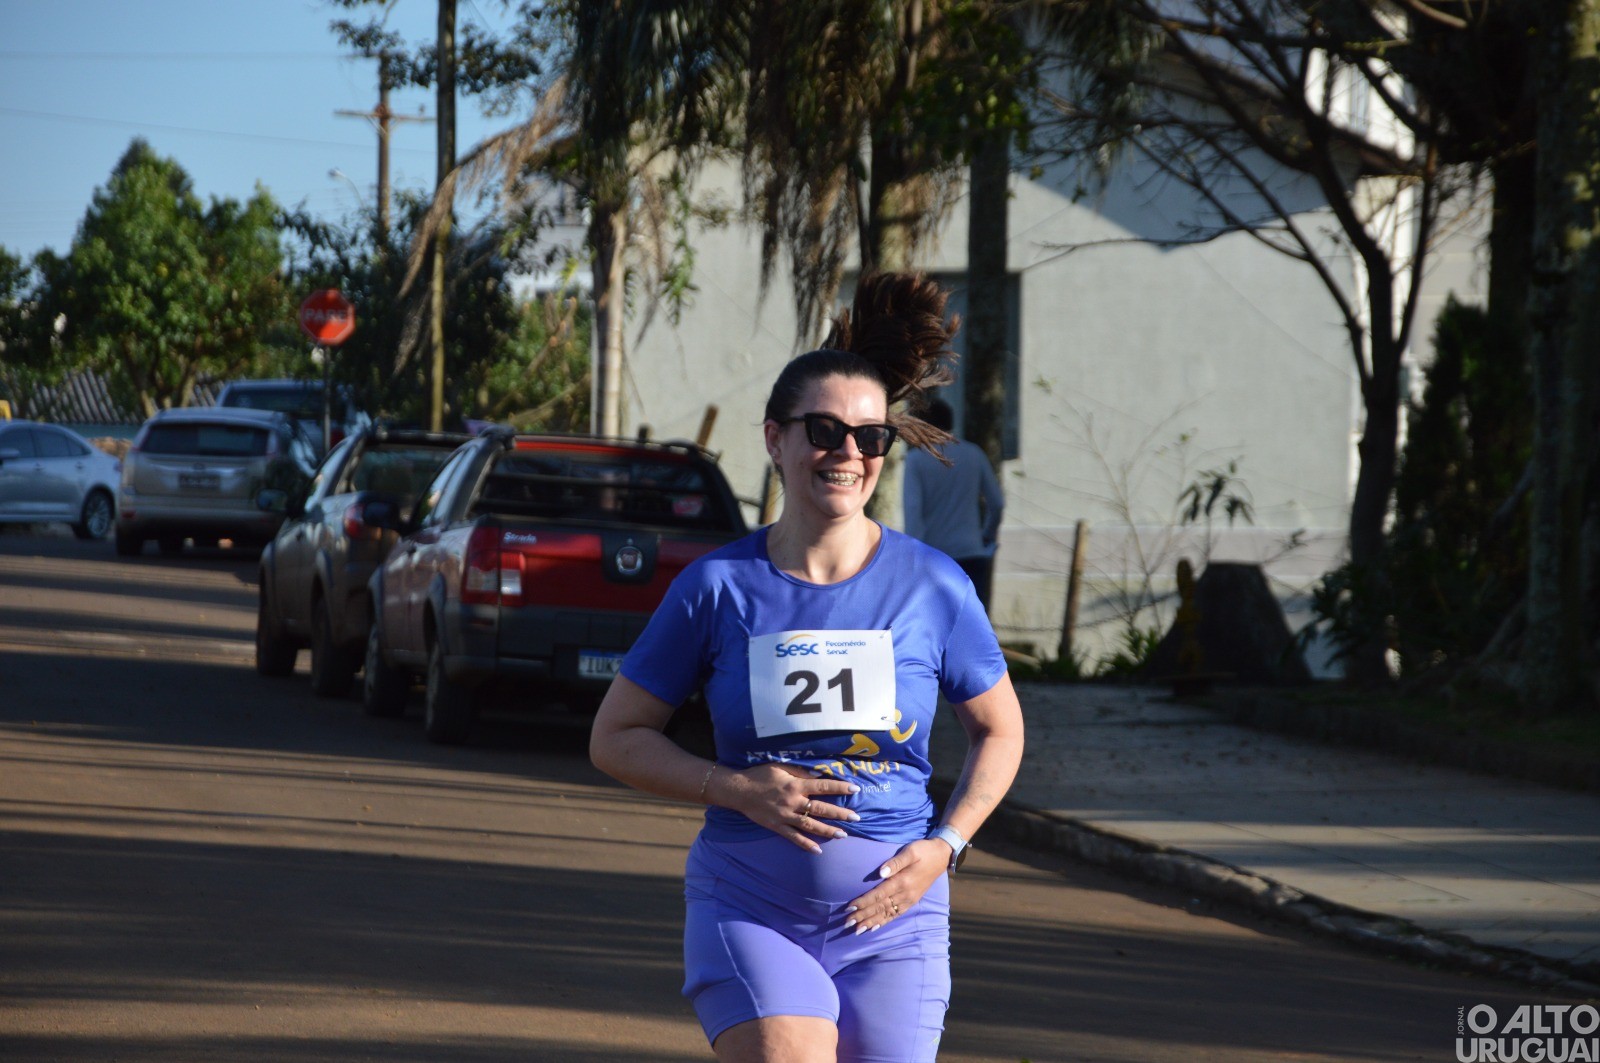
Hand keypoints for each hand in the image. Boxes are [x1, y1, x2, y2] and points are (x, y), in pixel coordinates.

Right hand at [717, 762, 860, 852]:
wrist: (739, 791)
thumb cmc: (760, 775)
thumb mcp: (780, 767)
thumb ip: (799, 771)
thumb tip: (818, 774)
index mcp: (795, 785)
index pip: (822, 786)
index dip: (840, 787)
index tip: (855, 789)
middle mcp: (793, 802)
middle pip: (821, 809)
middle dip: (840, 813)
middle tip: (856, 818)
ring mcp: (785, 816)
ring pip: (810, 825)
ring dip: (827, 830)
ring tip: (842, 834)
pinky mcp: (777, 827)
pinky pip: (793, 837)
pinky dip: (806, 844)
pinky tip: (818, 850)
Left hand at [844, 838, 948, 932]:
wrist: (942, 856)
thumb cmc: (924, 850)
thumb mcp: (911, 851)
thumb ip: (896, 862)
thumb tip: (881, 872)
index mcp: (902, 881)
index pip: (878, 895)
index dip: (863, 902)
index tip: (849, 908)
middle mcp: (905, 894)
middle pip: (880, 907)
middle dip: (863, 916)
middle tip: (847, 923)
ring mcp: (909, 900)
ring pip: (887, 914)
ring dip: (871, 922)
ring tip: (857, 930)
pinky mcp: (912, 901)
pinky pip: (896, 914)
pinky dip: (884, 922)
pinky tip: (874, 927)